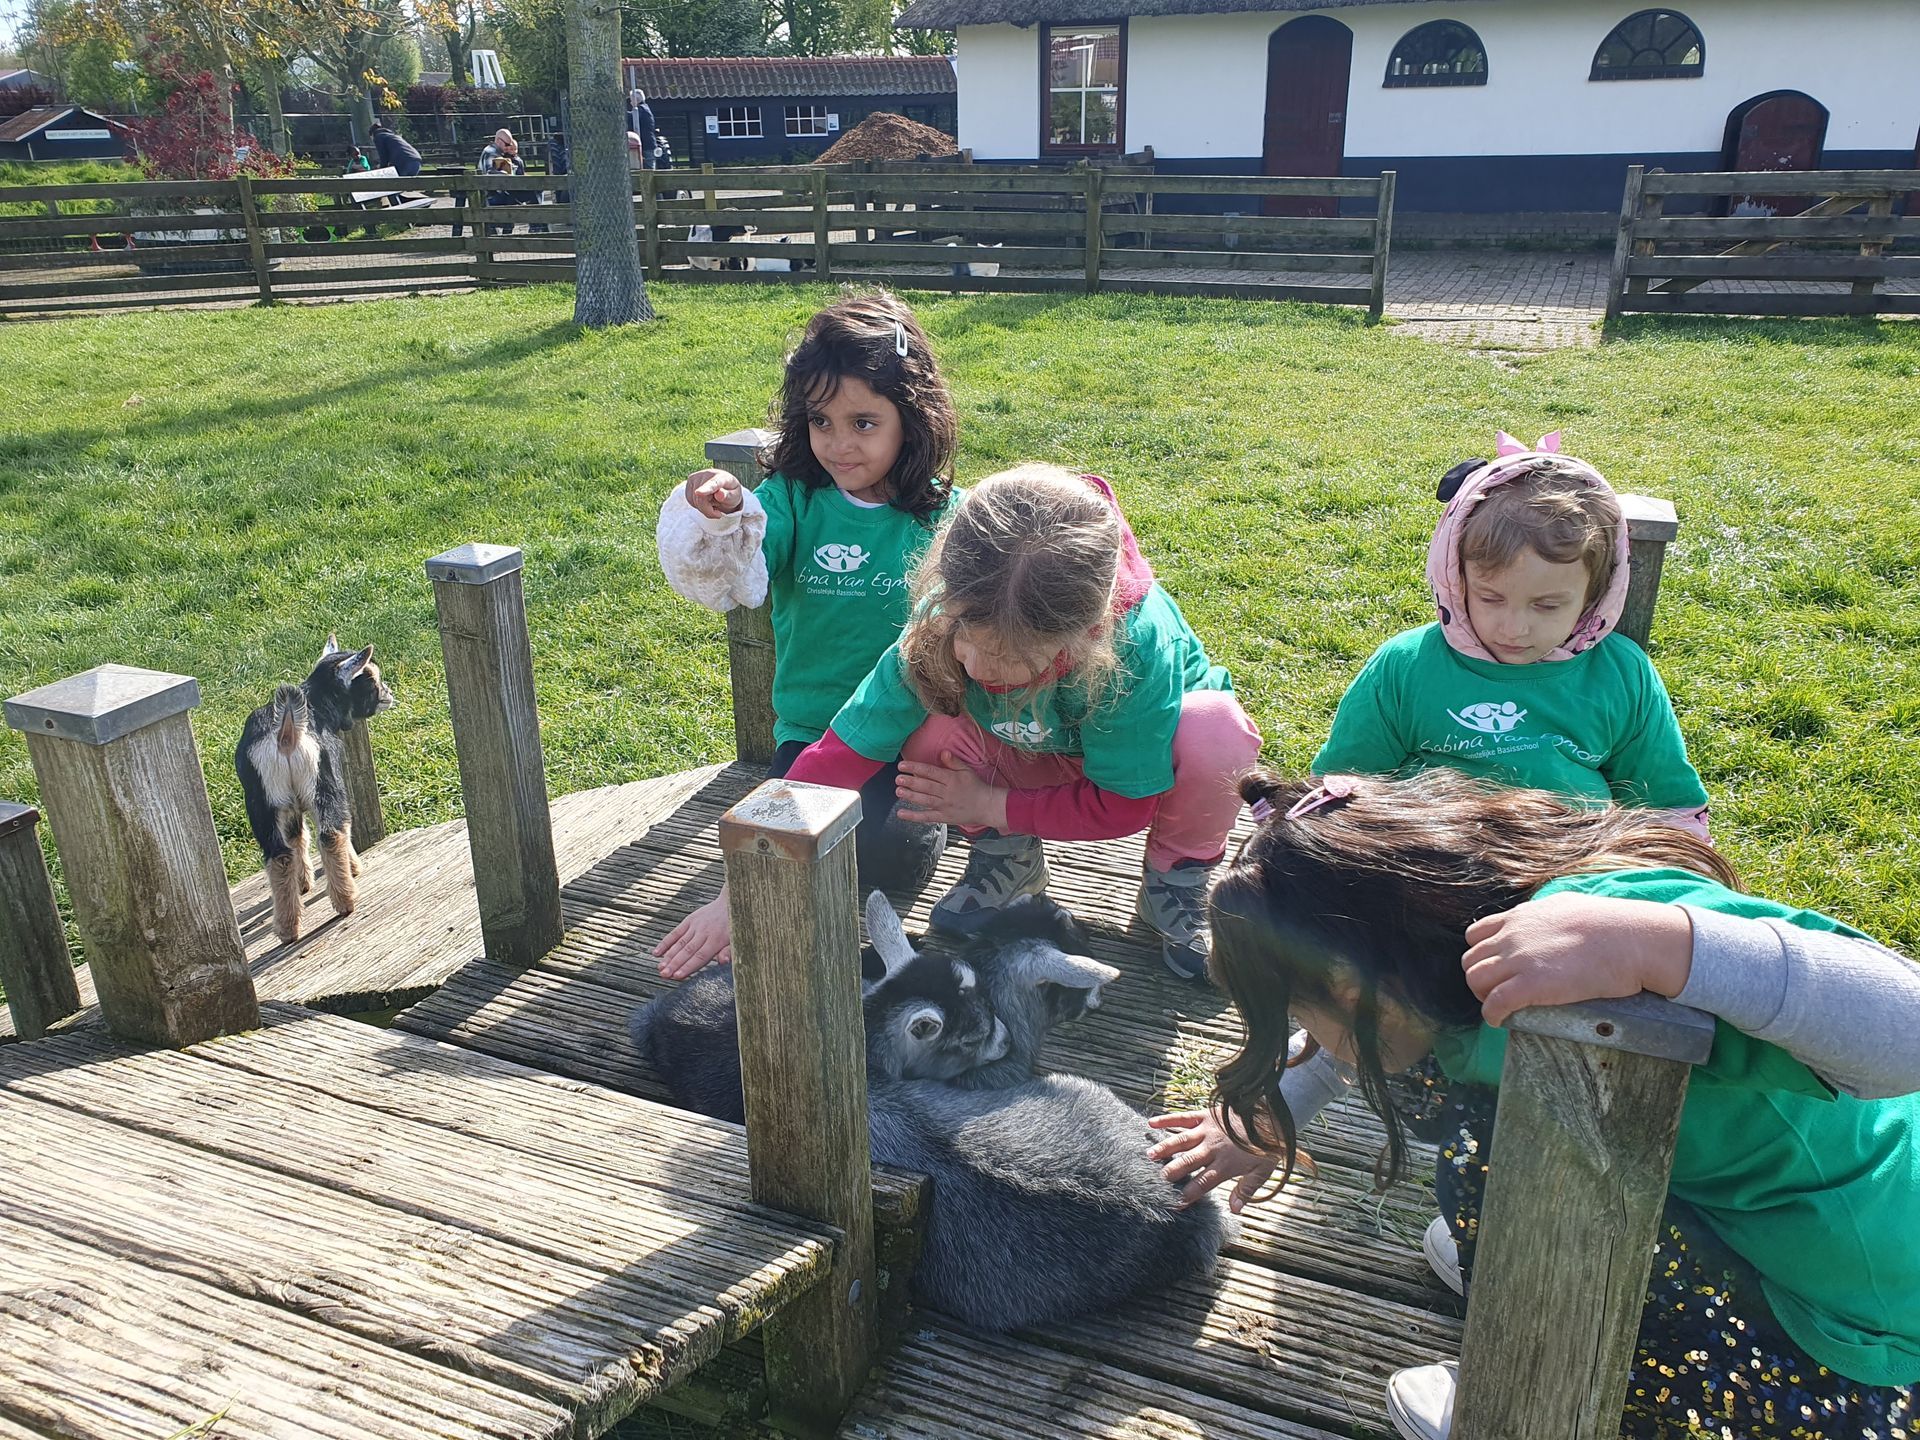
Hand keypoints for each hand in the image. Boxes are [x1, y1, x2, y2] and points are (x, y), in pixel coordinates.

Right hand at [653, 891, 731, 978]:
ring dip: (668, 956)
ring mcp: (695, 925)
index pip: (700, 956)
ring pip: (680, 943)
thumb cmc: (735, 925)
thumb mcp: (738, 939)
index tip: (678, 976)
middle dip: (675, 964)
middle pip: (687, 951)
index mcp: (717, 939)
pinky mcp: (690, 920)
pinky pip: (675, 932)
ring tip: (660, 968)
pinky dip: (665, 942)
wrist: (732, 902)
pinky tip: (657, 952)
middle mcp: (704, 932)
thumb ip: (730, 951)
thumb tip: (723, 961)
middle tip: (664, 975)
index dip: (688, 967)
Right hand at [685, 468, 742, 517]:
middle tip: (718, 514)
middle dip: (709, 511)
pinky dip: (698, 506)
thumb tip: (719, 494)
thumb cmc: (730, 492)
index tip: (698, 493)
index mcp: (722, 477)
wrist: (723, 487)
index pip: (713, 483)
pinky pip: (691, 501)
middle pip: (701, 499)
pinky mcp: (689, 483)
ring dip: (704, 509)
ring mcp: (696, 477)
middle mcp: (707, 474)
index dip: (705, 489)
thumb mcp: (735, 497)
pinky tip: (706, 501)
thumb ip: (729, 496)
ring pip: (695, 501)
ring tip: (713, 503)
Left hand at [896, 751, 1007, 829]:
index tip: (903, 765)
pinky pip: (927, 817)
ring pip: (925, 800)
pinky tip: (902, 813)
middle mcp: (947, 792)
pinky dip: (914, 816)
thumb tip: (943, 752)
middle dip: (911, 782)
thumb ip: (953, 762)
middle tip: (898, 778)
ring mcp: (944, 806)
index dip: (915, 768)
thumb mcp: (967, 771)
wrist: (987, 806)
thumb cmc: (976, 787)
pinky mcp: (943, 817)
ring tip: (899, 791)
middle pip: (926, 786)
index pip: (930, 772)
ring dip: (911, 796)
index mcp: (951, 779)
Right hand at [1147, 1109, 1286, 1212]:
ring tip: (1149, 1156)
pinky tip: (1151, 1123)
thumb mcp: (1261, 1172)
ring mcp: (1206, 1130)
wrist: (1270, 1116)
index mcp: (1224, 1165)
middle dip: (1172, 1173)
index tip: (1176, 1204)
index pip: (1202, 1183)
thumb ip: (1246, 1191)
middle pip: (1187, 1162)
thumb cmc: (1266, 1146)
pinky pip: (1183, 1117)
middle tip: (1158, 1180)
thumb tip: (1234, 1210)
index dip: (1188, 1195)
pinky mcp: (1205, 1115)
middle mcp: (1211, 1149)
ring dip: (1164, 1148)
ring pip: (1180, 1141)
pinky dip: (1167, 1119)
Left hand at [1462, 891, 1693, 1027]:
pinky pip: (1494, 1003)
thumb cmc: (1612, 924)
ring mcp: (1519, 959)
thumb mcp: (1568, 906)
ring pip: (1476, 979)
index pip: (1477, 934)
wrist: (1632, 939)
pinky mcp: (1531, 985)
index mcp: (1521, 916)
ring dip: (1483, 996)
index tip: (1496, 969)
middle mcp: (1512, 935)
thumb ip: (1548, 916)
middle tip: (1498, 992)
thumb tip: (1552, 923)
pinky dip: (1492, 1014)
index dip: (1482, 955)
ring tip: (1501, 1007)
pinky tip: (1500, 1021)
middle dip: (1480, 978)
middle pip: (1471, 959)